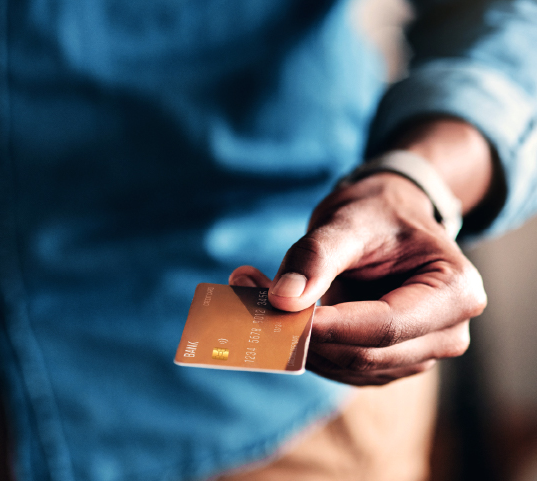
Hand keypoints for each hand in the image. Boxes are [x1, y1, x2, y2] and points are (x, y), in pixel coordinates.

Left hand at [230, 172, 486, 385]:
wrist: (390, 217)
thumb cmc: (378, 212)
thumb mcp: (350, 220)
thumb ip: (317, 257)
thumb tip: (283, 300)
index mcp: (456, 292)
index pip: (386, 326)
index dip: (329, 326)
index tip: (276, 311)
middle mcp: (447, 333)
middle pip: (367, 354)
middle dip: (306, 334)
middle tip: (251, 298)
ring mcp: (419, 352)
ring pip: (350, 366)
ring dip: (299, 341)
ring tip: (255, 294)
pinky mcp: (389, 359)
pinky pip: (343, 366)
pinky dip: (308, 345)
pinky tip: (281, 313)